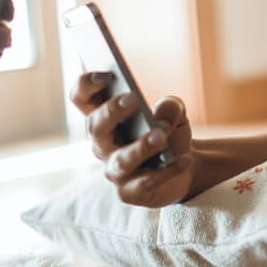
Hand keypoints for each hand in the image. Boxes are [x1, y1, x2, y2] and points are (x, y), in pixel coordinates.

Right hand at [70, 71, 195, 206]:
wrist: (184, 163)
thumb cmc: (168, 131)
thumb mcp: (174, 112)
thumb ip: (169, 107)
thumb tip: (160, 119)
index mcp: (106, 117)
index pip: (81, 98)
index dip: (86, 85)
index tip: (106, 74)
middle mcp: (103, 144)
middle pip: (95, 126)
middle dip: (111, 112)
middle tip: (133, 99)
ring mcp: (114, 170)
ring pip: (120, 160)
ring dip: (140, 146)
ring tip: (161, 135)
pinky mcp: (130, 192)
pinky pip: (145, 183)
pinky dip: (167, 171)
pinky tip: (184, 160)